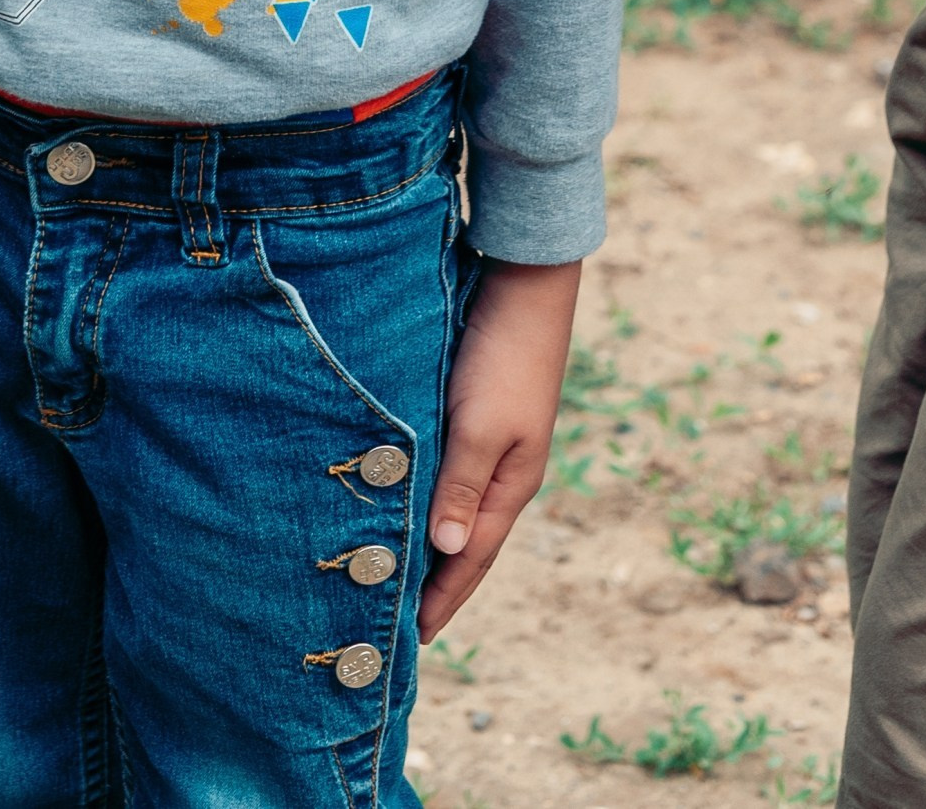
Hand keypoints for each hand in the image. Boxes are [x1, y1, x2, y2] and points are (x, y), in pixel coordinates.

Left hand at [420, 259, 581, 635]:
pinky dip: (431, 501)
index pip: (472, 559)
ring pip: (458, 509)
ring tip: (402, 576)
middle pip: (468, 542)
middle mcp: (504, 471)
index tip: (412, 640)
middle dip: (441, 584)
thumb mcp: (479, 425)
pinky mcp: (476, 415)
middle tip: (402, 626)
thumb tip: (447, 551)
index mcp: (511, 484)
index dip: (443, 598)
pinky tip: (409, 502)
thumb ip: (462, 486)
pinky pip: (451, 475)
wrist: (524, 285)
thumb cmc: (501, 356)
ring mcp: (494, 444)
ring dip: (433, 544)